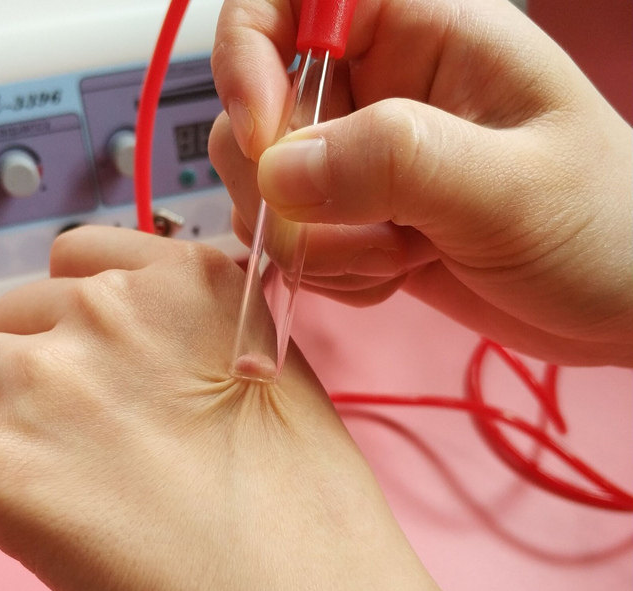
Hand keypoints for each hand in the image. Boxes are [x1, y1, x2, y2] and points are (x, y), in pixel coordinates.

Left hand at [0, 227, 532, 590]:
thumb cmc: (303, 503)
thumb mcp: (270, 371)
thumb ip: (189, 332)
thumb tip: (129, 343)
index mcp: (183, 280)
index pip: (76, 256)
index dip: (77, 310)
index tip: (90, 352)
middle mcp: (107, 311)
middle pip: (13, 315)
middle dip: (39, 362)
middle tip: (81, 431)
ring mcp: (47, 382)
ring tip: (58, 473)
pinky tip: (31, 508)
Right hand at [209, 0, 632, 365]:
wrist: (614, 305)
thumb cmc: (600, 229)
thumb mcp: (510, 189)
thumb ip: (394, 164)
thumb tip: (279, 171)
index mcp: (424, 31)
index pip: (288, 1)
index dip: (248, 58)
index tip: (261, 139)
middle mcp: (380, 88)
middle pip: (260, 112)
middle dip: (287, 190)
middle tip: (367, 236)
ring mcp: (363, 161)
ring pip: (269, 187)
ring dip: (313, 243)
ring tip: (398, 259)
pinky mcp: (357, 220)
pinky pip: (296, 240)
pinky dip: (328, 271)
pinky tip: (393, 277)